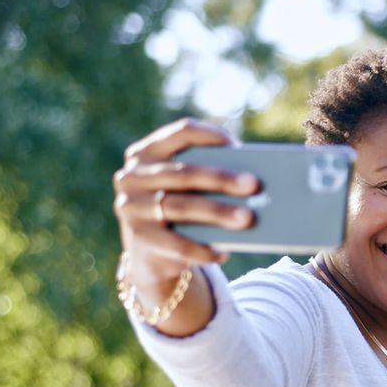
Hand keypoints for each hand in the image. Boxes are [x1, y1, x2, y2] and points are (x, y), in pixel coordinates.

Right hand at [111, 118, 259, 283]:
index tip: (236, 145)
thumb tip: (251, 182)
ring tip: (247, 218)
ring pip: (181, 207)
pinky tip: (224, 253)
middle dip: (221, 179)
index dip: (210, 136)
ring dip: (217, 213)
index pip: (180, 133)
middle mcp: (134, 176)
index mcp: (147, 153)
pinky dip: (202, 249)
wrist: (148, 252)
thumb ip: (206, 177)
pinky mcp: (140, 238)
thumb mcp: (184, 188)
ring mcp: (132, 207)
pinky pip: (176, 244)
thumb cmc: (179, 207)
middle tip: (253, 184)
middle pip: (184, 173)